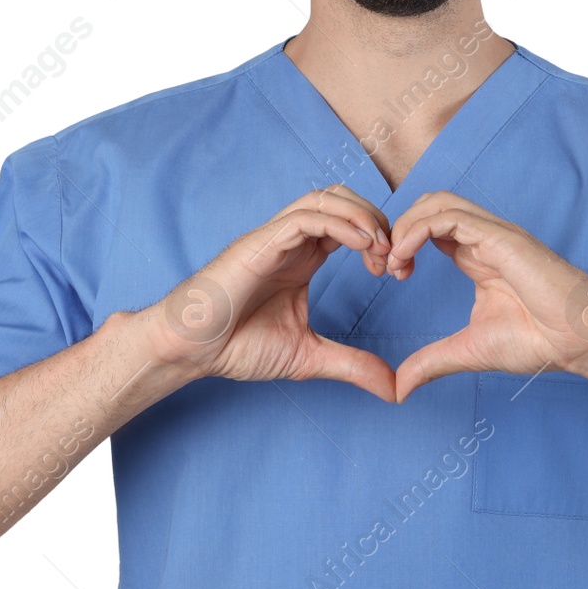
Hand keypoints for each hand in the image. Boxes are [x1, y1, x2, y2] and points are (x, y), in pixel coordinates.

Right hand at [154, 184, 396, 401]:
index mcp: (304, 257)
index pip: (350, 224)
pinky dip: (339, 223)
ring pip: (325, 199)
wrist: (189, 349)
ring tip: (381, 249)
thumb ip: (352, 365)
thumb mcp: (309, 356)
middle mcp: (291, 241)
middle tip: (394, 258)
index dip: (380, 238)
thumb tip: (394, 389)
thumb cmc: (236, 346)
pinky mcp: (260, 243)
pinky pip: (305, 217)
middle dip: (377, 220)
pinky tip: (362, 246)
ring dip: (362, 217)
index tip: (397, 272)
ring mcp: (275, 238)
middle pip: (343, 199)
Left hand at [385, 191, 587, 401]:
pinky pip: (450, 216)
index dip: (402, 242)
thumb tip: (398, 388)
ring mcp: (493, 234)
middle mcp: (483, 238)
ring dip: (404, 225)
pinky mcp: (500, 237)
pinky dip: (418, 229)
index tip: (390, 274)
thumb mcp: (468, 350)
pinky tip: (406, 257)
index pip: (429, 226)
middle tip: (384, 265)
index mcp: (477, 255)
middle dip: (397, 227)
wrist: (578, 341)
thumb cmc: (538, 341)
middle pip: (428, 204)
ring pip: (436, 202)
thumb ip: (431, 362)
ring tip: (393, 261)